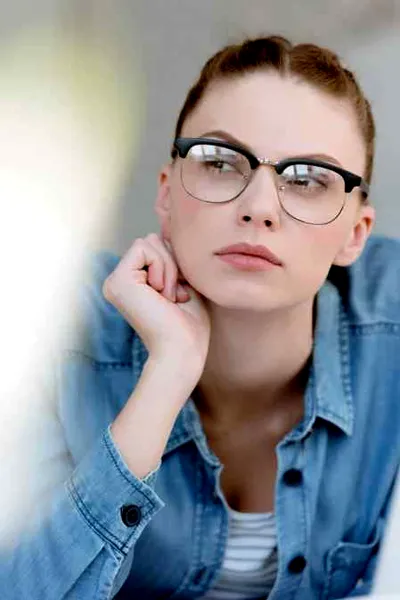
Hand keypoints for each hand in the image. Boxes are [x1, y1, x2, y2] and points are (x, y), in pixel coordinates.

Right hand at [102, 233, 210, 376]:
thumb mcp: (185, 284)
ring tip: (169, 297)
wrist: (183, 350)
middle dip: (172, 263)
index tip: (180, 294)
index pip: (156, 247)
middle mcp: (120, 281)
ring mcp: (116, 281)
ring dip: (170, 268)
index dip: (176, 263)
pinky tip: (163, 293)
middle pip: (151, 240)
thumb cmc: (189, 326)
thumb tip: (167, 230)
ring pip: (148, 242)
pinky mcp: (118, 280)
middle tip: (175, 296)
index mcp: (133, 283)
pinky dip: (163, 267)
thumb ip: (172, 259)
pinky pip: (144, 247)